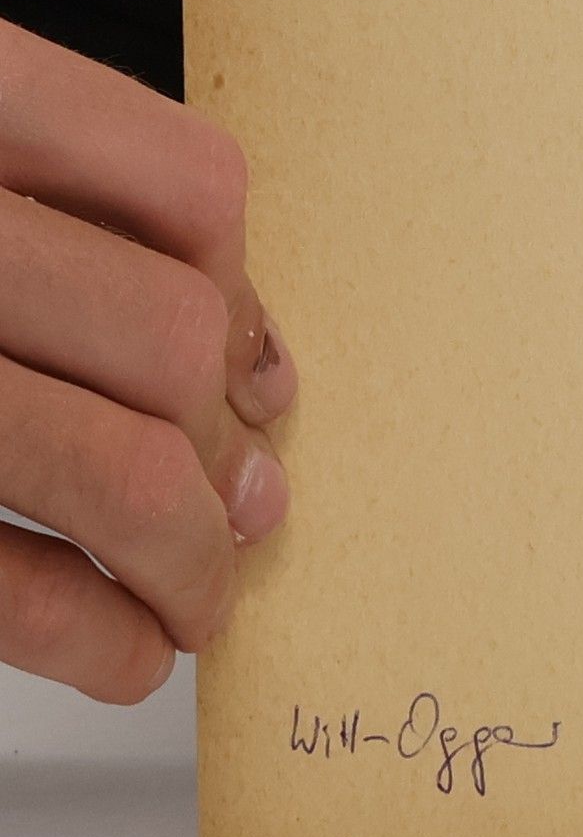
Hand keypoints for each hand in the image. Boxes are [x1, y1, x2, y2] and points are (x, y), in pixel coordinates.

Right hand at [0, 21, 294, 700]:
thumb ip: (70, 216)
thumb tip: (257, 378)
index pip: (188, 186)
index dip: (244, 297)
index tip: (252, 380)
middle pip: (167, 338)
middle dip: (225, 451)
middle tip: (236, 512)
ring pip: (113, 467)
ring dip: (189, 560)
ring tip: (194, 597)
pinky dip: (97, 634)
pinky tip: (125, 650)